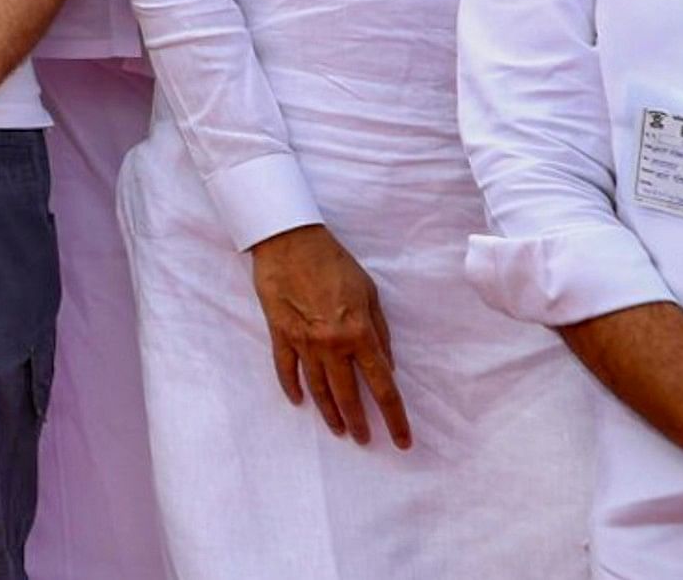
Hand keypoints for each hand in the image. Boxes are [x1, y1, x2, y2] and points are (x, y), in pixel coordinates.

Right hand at [248, 225, 412, 449]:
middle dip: (359, 423)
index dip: (395, 417)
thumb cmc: (334, 262)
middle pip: (349, 396)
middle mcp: (332, 345)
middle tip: (365, 441)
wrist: (289, 241)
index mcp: (359, 333)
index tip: (402, 440)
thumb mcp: (370, 292)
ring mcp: (303, 342)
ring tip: (339, 430)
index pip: (383, 386)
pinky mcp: (279, 334)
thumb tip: (387, 365)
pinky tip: (299, 402)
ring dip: (329, 413)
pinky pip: (286, 370)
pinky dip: (292, 388)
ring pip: (318, 389)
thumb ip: (380, 331)